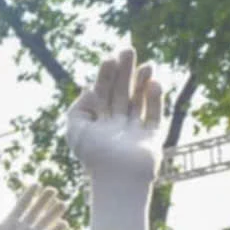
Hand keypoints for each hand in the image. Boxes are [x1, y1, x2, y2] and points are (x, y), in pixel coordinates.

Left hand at [0, 185, 71, 229]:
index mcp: (9, 223)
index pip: (21, 205)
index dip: (29, 195)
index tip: (36, 184)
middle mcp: (21, 229)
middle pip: (35, 211)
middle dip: (43, 201)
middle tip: (52, 190)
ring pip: (43, 223)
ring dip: (52, 214)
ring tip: (62, 203)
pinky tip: (63, 223)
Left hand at [64, 47, 166, 229]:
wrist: (117, 180)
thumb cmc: (93, 156)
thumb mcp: (75, 129)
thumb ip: (78, 107)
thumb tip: (89, 89)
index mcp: (98, 123)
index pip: (102, 93)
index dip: (105, 75)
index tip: (110, 58)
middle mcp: (116, 125)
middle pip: (122, 92)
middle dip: (125, 72)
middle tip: (129, 49)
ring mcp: (135, 131)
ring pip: (140, 100)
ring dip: (142, 81)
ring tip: (147, 64)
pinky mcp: (151, 138)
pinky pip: (154, 114)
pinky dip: (155, 99)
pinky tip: (154, 83)